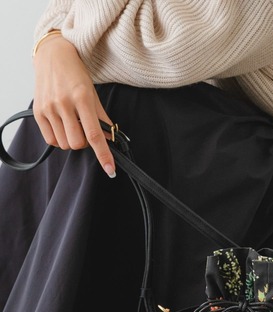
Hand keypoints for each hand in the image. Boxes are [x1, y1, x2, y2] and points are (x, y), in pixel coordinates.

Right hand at [33, 34, 115, 177]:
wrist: (53, 56)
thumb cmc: (76, 75)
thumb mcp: (93, 94)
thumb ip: (102, 119)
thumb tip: (111, 139)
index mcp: (82, 98)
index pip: (94, 134)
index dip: (103, 154)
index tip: (110, 169)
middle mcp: (64, 103)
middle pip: (77, 144)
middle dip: (84, 143)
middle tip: (84, 129)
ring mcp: (49, 108)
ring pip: (64, 144)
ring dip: (71, 140)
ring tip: (72, 123)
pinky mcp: (38, 111)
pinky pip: (51, 140)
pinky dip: (59, 138)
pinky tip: (62, 124)